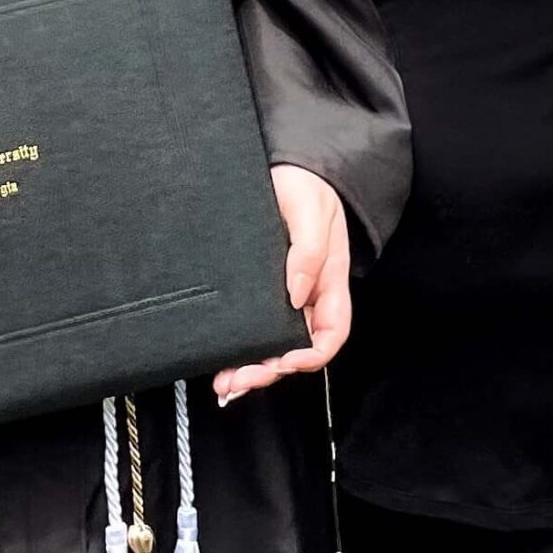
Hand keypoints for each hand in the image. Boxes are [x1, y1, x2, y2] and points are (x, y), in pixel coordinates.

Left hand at [212, 165, 349, 404]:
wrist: (289, 170)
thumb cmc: (308, 189)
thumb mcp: (312, 214)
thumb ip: (308, 253)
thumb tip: (296, 295)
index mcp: (329, 283)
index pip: (331, 333)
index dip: (312, 355)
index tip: (286, 361)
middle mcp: (308, 296)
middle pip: (297, 348)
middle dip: (270, 370)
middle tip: (240, 380)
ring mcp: (284, 294)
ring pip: (272, 344)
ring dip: (251, 368)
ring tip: (225, 383)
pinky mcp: (260, 289)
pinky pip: (254, 325)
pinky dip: (239, 348)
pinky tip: (222, 361)